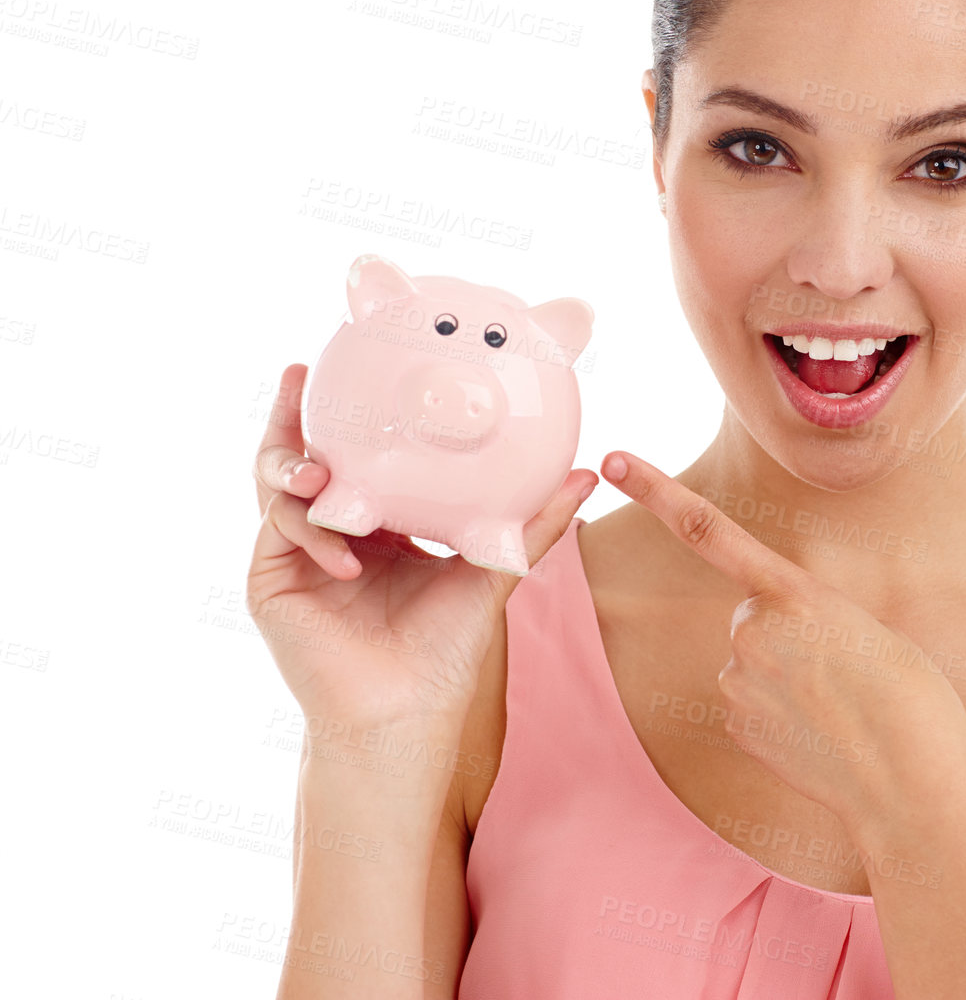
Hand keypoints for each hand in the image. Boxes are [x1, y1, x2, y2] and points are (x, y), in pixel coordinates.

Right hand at [247, 363, 597, 729]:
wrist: (406, 714)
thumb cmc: (445, 649)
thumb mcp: (490, 569)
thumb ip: (533, 523)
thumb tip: (583, 472)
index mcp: (379, 524)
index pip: (357, 455)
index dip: (353, 412)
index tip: (357, 362)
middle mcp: (333, 531)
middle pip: (304, 456)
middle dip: (296, 414)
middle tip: (302, 373)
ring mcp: (297, 554)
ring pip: (277, 484)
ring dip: (294, 465)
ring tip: (320, 467)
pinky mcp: (272, 582)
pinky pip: (279, 532)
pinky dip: (312, 532)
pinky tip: (349, 554)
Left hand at [598, 450, 965, 848]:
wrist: (910, 781)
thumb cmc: (910, 697)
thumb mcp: (866, 628)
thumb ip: (810, 618)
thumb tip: (781, 649)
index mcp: (793, 591)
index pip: (707, 529)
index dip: (655, 490)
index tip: (613, 457)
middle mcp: (752, 630)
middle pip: (751, 616)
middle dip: (784, 635)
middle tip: (840, 669)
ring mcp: (737, 681)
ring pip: (750, 663)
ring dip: (784, 678)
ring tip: (837, 705)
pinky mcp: (735, 725)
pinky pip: (750, 706)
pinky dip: (779, 716)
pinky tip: (818, 733)